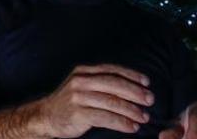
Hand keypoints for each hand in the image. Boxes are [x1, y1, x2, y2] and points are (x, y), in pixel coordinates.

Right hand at [35, 64, 154, 137]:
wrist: (46, 116)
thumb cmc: (70, 103)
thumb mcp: (82, 86)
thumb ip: (100, 83)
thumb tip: (131, 88)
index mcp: (83, 72)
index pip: (112, 70)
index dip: (131, 75)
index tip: (147, 82)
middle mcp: (81, 81)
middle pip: (114, 84)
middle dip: (135, 92)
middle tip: (150, 100)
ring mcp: (78, 97)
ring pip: (112, 102)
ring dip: (131, 110)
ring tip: (143, 117)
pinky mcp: (78, 113)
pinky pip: (105, 117)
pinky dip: (122, 123)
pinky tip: (132, 127)